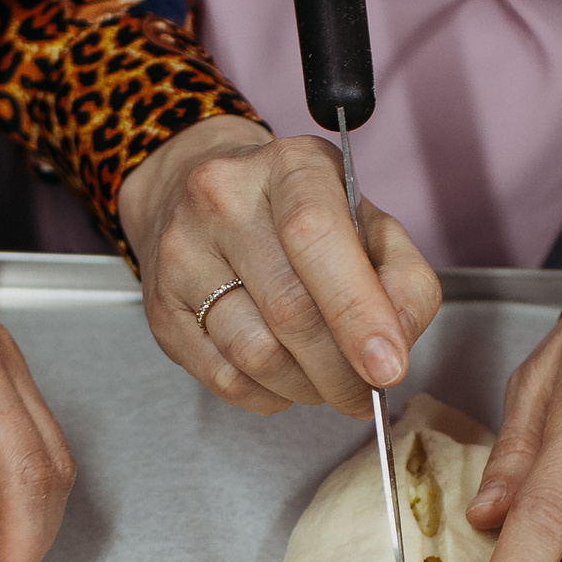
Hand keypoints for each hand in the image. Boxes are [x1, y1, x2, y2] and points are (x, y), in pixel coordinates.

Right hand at [118, 115, 439, 417]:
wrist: (194, 198)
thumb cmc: (295, 215)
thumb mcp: (365, 221)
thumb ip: (400, 277)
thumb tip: (397, 342)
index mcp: (289, 166)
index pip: (317, 237)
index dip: (358, 311)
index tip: (388, 367)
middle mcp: (223, 199)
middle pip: (290, 309)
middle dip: (342, 371)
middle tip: (367, 394)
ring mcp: (182, 254)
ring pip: (256, 353)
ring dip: (307, 387)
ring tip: (326, 382)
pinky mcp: (161, 310)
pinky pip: (224, 378)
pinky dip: (269, 394)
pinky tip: (284, 379)